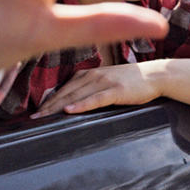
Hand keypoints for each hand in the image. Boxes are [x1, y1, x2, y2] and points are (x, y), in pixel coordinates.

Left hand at [31, 61, 168, 117]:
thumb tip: (73, 101)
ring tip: (44, 116)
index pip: (64, 87)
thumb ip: (90, 87)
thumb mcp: (107, 80)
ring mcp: (105, 81)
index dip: (49, 99)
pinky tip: (70, 110)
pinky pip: (95, 98)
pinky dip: (81, 104)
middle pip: (66, 91)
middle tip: (33, 117)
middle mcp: (94, 75)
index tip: (36, 110)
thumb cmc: (132, 80)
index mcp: (90, 72)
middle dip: (48, 105)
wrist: (156, 74)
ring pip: (76, 95)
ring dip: (58, 106)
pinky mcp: (116, 90)